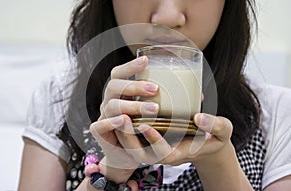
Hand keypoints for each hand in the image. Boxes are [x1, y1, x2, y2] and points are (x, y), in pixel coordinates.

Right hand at [89, 56, 159, 178]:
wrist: (126, 156)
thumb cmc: (144, 131)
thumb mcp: (156, 114)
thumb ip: (171, 103)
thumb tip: (199, 96)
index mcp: (121, 93)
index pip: (119, 74)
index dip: (130, 66)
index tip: (147, 61)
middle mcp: (109, 101)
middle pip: (113, 85)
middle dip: (134, 85)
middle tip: (155, 89)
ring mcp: (103, 116)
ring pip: (111, 105)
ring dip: (132, 105)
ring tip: (154, 109)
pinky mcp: (99, 132)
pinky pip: (100, 125)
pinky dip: (113, 122)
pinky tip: (126, 120)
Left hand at [115, 113, 233, 165]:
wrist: (207, 143)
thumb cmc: (215, 138)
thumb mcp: (223, 131)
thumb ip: (215, 125)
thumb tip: (199, 116)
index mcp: (180, 154)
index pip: (163, 154)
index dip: (153, 142)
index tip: (145, 126)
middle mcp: (164, 153)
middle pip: (141, 155)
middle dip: (129, 139)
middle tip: (123, 118)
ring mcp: (156, 148)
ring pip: (133, 148)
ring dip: (124, 133)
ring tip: (119, 112)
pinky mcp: (152, 140)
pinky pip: (135, 138)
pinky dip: (127, 127)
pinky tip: (123, 108)